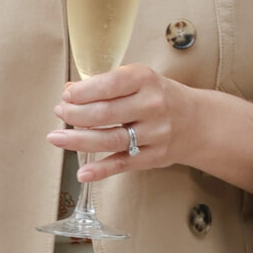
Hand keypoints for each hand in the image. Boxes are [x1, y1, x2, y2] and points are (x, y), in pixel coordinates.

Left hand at [49, 61, 195, 184]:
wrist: (196, 122)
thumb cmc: (159, 97)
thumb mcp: (139, 80)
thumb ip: (107, 85)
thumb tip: (70, 91)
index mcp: (145, 80)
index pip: (108, 85)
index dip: (82, 92)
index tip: (66, 96)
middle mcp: (151, 105)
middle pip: (104, 113)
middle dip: (75, 115)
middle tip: (60, 114)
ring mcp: (154, 133)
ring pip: (110, 139)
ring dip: (78, 141)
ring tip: (56, 138)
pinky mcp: (153, 156)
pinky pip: (122, 164)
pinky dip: (101, 170)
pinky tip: (83, 173)